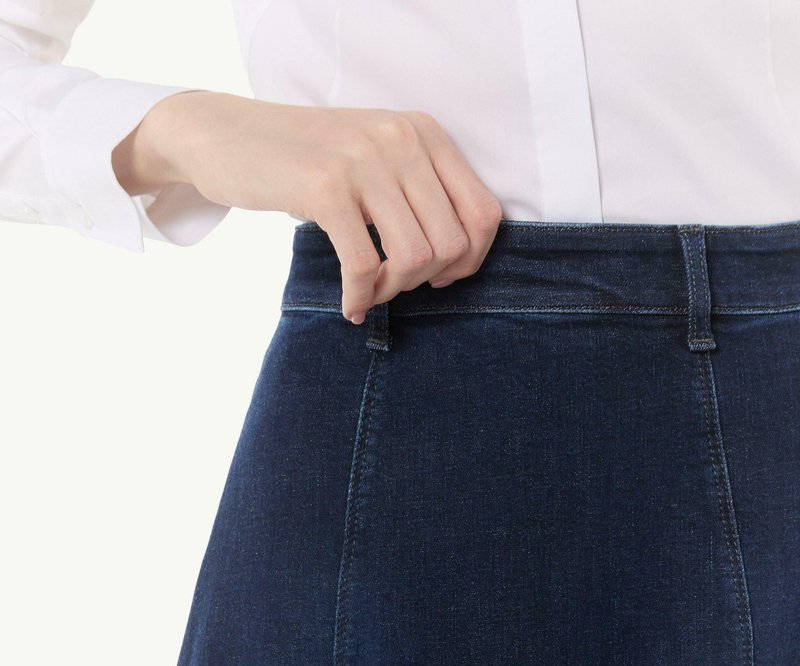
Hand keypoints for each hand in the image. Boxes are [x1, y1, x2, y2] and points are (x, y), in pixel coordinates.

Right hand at [115, 91, 503, 323]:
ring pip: (414, 258)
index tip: (438, 277)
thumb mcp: (374, 159)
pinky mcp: (325, 189)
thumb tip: (459, 262)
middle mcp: (401, 140)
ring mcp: (363, 161)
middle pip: (452, 244)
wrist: (227, 135)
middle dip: (424, 282)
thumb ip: (419, 192)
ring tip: (368, 292)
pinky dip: (360, 296)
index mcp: (424, 133)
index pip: (485, 214)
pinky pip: (365, 266)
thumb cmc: (306, 160)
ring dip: (391, 291)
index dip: (469, 262)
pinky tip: (349, 305)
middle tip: (392, 286)